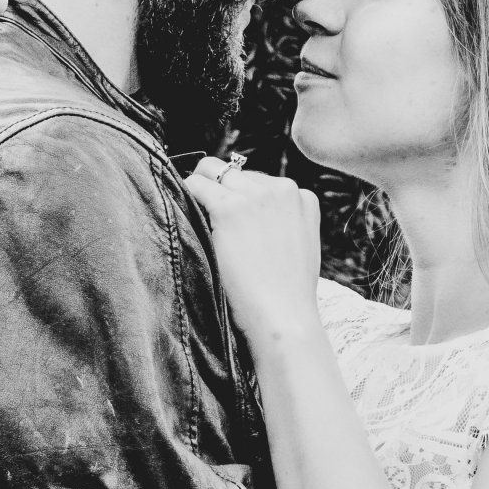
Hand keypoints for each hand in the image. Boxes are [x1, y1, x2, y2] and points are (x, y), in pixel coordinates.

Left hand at [184, 157, 322, 347]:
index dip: (241, 199)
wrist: (284, 317)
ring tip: (197, 221)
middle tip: (208, 219)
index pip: (259, 180)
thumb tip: (250, 214)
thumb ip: (283, 221)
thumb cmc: (287, 294)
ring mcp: (255, 196)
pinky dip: (185, 197)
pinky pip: (194, 185)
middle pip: (234, 172)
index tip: (235, 225)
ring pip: (210, 170)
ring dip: (200, 191)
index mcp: (303, 196)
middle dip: (218, 190)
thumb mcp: (299, 246)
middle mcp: (281, 189)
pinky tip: (187, 220)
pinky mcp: (229, 208)